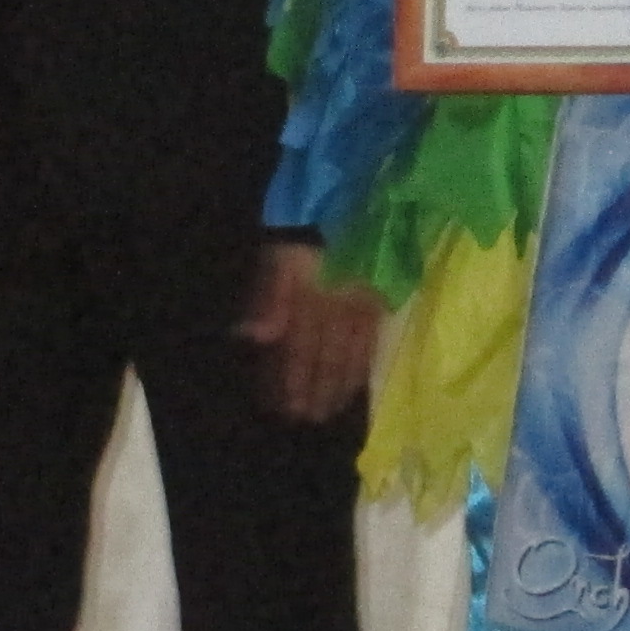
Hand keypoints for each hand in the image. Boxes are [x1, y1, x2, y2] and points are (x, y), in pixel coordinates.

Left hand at [236, 238, 382, 424]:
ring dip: (337, 388)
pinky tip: (353, 387)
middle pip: (324, 360)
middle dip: (313, 392)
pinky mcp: (376, 305)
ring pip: (348, 357)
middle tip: (307, 419)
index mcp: (306, 300)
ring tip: (328, 412)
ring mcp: (358, 310)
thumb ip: (266, 301)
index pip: (297, 350)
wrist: (334, 211)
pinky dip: (360, 369)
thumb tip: (253, 337)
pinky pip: (370, 344)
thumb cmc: (296, 243)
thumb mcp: (273, 264)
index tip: (282, 406)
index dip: (289, 380)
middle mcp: (334, 310)